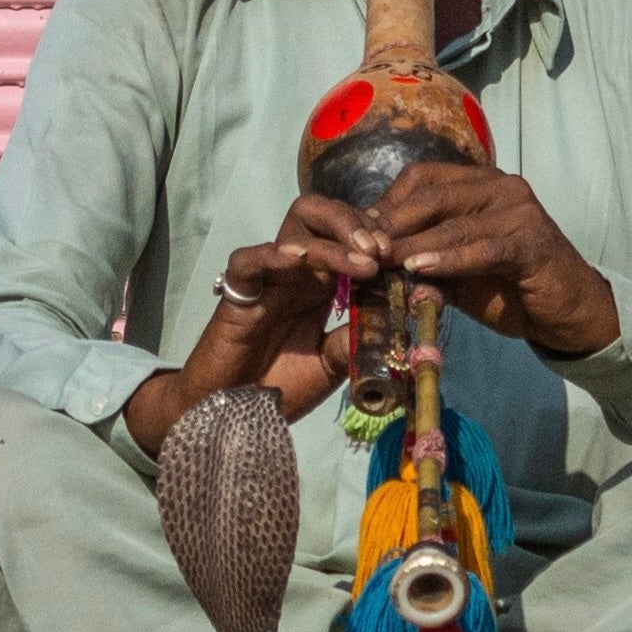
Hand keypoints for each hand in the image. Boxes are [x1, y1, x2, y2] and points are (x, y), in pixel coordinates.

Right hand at [121, 196, 387, 455]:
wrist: (232, 415)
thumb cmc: (279, 387)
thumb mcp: (330, 366)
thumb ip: (353, 341)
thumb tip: (391, 321)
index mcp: (321, 284)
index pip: (347, 236)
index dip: (375, 237)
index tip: (400, 256)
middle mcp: (298, 272)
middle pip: (322, 216)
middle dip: (354, 223)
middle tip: (381, 250)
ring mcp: (268, 278)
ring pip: (294, 227)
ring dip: (333, 237)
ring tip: (363, 260)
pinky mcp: (237, 293)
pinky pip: (249, 260)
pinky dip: (275, 254)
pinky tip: (300, 259)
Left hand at [363, 167, 619, 357]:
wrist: (565, 313)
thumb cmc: (508, 287)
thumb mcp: (456, 271)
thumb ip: (422, 261)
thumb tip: (371, 263)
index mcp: (479, 184)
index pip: (422, 178)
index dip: (385, 204)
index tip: (355, 234)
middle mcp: (499, 186)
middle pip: (432, 194)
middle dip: (391, 223)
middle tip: (359, 249)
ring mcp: (518, 210)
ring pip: (453, 221)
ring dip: (413, 242)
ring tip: (381, 261)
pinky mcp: (531, 241)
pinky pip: (484, 247)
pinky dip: (450, 259)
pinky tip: (421, 269)